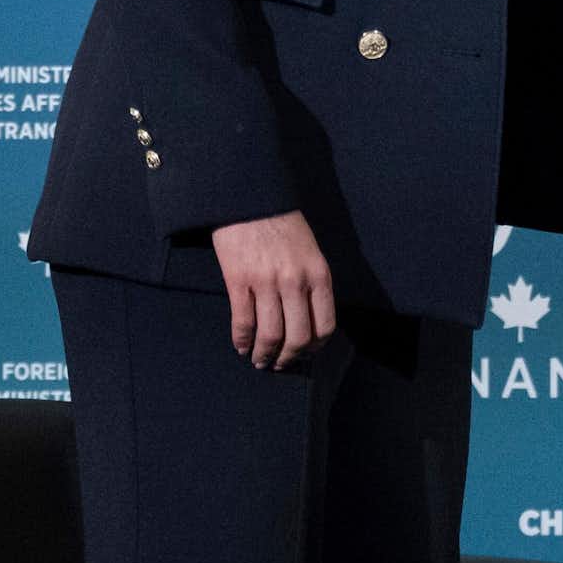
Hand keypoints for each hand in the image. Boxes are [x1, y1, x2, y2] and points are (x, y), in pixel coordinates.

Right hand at [211, 210, 336, 367]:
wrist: (249, 197)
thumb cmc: (281, 224)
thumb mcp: (310, 251)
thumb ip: (312, 283)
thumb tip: (308, 319)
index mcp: (318, 275)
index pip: (324, 326)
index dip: (315, 348)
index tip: (305, 354)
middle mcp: (296, 282)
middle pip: (298, 337)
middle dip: (289, 358)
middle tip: (280, 365)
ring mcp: (266, 282)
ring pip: (270, 335)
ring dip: (265, 355)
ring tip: (259, 360)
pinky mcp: (239, 280)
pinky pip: (243, 322)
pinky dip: (242, 340)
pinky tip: (241, 346)